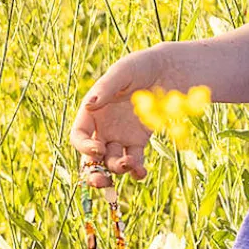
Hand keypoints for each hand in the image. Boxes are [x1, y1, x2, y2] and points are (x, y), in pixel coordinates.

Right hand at [71, 45, 180, 187]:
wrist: (169, 70)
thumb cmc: (141, 66)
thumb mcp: (123, 71)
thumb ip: (106, 87)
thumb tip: (90, 103)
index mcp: (92, 112)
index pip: (78, 136)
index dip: (83, 146)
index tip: (99, 149)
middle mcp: (102, 127)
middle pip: (91, 157)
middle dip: (93, 173)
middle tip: (102, 182)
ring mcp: (120, 136)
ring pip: (112, 163)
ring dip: (118, 170)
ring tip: (132, 166)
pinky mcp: (138, 142)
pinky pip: (133, 161)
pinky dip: (136, 171)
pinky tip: (141, 173)